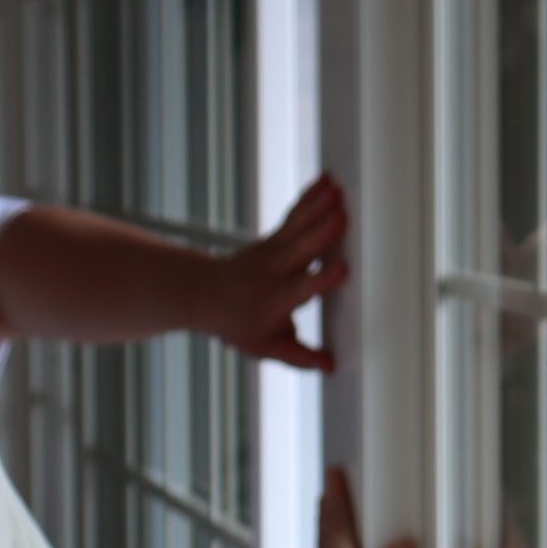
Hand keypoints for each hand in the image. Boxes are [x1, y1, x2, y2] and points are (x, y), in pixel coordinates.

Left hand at [195, 174, 349, 370]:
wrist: (203, 294)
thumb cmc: (238, 324)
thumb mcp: (266, 348)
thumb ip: (300, 356)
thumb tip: (331, 365)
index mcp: (275, 300)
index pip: (302, 288)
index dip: (322, 279)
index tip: (343, 268)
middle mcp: (274, 271)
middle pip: (301, 248)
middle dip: (322, 232)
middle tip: (343, 215)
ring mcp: (273, 250)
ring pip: (298, 225)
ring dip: (318, 205)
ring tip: (338, 188)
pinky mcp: (275, 237)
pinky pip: (295, 215)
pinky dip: (310, 197)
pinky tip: (326, 181)